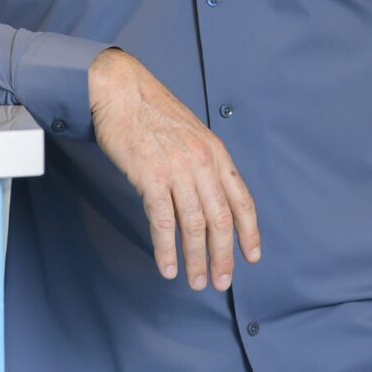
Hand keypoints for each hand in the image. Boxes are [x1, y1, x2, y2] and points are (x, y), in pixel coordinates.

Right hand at [88, 47, 260, 290]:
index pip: (242, 201)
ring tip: (195, 282)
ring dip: (196, 259)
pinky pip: (162, 222)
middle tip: (221, 281)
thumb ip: (202, 164)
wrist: (119, 89)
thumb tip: (207, 197)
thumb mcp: (191, 134)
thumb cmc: (150, 112)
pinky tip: (168, 268)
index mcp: (215, 154)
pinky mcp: (150, 177)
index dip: (250, 233)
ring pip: (194, 226)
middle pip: (221, 220)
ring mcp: (177, 170)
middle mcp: (202, 163)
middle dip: (223, 256)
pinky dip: (166, 249)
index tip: (251, 257)